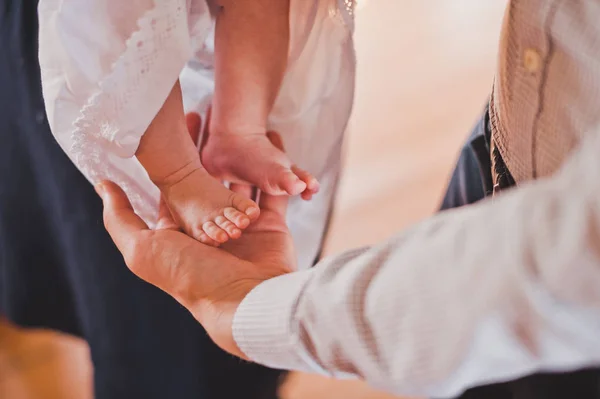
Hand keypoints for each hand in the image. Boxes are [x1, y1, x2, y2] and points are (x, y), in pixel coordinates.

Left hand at [97, 113, 295, 357]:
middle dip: (209, 146)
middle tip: (209, 112)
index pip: (175, 185)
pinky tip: (272, 141)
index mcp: (182, 232)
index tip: (181, 122)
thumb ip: (121, 219)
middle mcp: (212, 228)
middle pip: (209, 178)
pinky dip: (275, 169)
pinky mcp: (271, 226)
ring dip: (241, 154)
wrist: (246, 301)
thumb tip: (103, 185)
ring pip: (241, 180)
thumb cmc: (192, 276)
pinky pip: (272, 191)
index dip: (177, 154)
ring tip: (239, 122)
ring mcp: (243, 226)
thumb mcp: (144, 251)